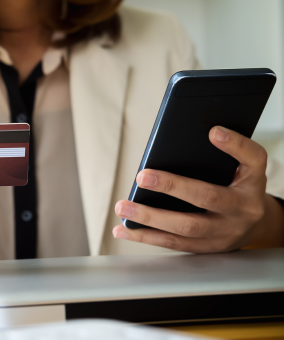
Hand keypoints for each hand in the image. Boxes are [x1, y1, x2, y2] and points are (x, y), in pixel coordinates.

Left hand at [113, 126, 283, 252]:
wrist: (255, 226)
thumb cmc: (239, 189)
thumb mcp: (243, 168)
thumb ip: (225, 153)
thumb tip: (197, 136)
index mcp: (251, 183)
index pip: (252, 159)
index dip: (235, 145)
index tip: (213, 132)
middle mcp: (242, 210)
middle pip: (207, 197)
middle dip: (172, 186)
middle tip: (141, 177)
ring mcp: (224, 233)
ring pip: (185, 228)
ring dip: (149, 218)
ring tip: (123, 207)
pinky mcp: (206, 248)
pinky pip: (173, 243)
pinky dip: (145, 236)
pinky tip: (124, 229)